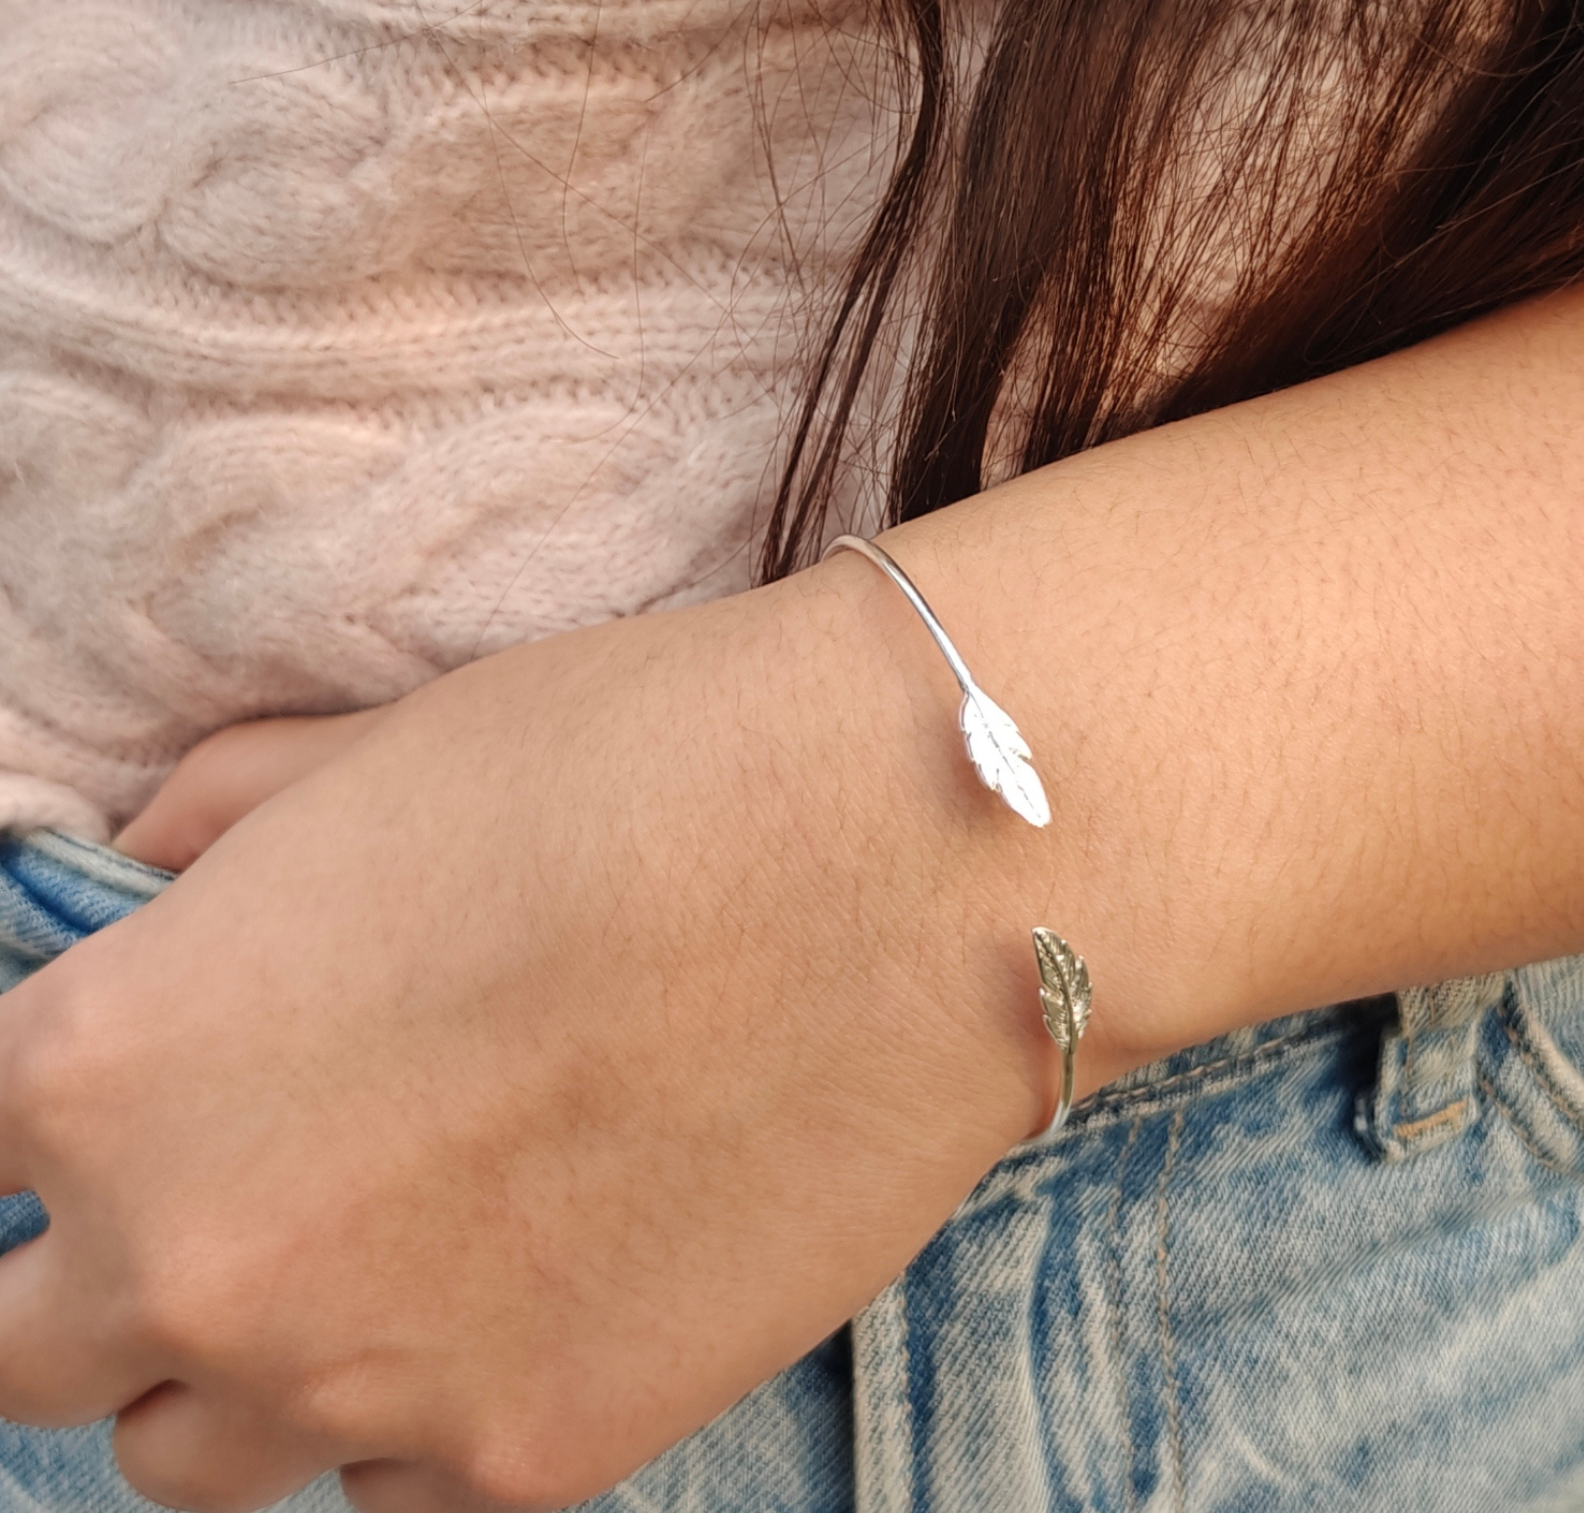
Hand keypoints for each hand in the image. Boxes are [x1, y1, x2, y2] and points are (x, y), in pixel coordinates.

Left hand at [0, 571, 1064, 1512]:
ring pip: (199, 1454)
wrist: (889, 868)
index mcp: (112, 1060)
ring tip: (381, 1246)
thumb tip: (154, 866)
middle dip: (102, 1270)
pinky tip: (524, 1284)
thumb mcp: (379, 751)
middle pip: (31, 1352)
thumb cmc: (634, 764)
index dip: (47, 1111)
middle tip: (240, 1181)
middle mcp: (192, 1261)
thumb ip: (214, 827)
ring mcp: (359, 1388)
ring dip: (248, 1364)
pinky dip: (422, 1405)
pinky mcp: (535, 1461)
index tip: (133, 1095)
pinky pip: (403, 1480)